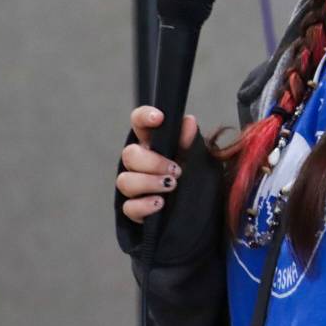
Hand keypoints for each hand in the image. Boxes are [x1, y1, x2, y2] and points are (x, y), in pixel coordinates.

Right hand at [117, 106, 199, 223]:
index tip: (158, 118)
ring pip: (125, 181)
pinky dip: (144, 205)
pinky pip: (129, 207)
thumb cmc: (192, 175)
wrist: (200, 206)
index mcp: (152, 143)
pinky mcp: (135, 209)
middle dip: (153, 162)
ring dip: (149, 182)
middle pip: (129, 154)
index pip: (138, 122)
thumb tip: (189, 121)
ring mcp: (134, 186)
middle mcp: (139, 162)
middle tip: (176, 169)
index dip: (144, 116)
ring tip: (171, 185)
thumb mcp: (196, 156)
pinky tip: (160, 203)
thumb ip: (189, 140)